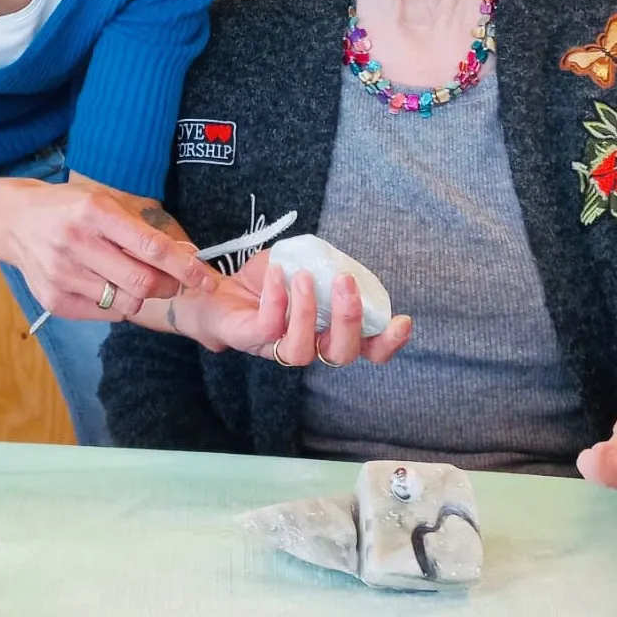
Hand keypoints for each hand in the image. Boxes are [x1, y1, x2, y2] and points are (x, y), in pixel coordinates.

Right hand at [0, 177, 216, 320]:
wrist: (15, 221)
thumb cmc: (70, 208)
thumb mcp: (105, 201)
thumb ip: (143, 227)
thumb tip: (187, 254)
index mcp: (95, 212)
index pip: (151, 247)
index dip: (185, 266)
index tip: (206, 278)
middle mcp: (77, 244)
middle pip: (142, 282)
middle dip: (169, 287)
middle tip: (176, 282)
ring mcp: (63, 275)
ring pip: (125, 303)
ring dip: (144, 297)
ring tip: (140, 281)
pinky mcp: (54, 300)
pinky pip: (105, 314)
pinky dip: (118, 305)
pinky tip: (110, 286)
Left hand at [174, 252, 411, 365]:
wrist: (214, 287)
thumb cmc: (265, 279)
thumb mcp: (301, 263)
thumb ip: (324, 264)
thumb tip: (343, 261)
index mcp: (328, 329)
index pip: (366, 348)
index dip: (387, 342)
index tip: (403, 320)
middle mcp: (307, 344)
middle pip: (340, 355)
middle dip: (349, 321)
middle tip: (345, 283)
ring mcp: (276, 346)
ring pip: (302, 351)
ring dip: (308, 312)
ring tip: (303, 277)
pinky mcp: (248, 339)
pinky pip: (267, 329)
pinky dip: (276, 299)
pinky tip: (278, 273)